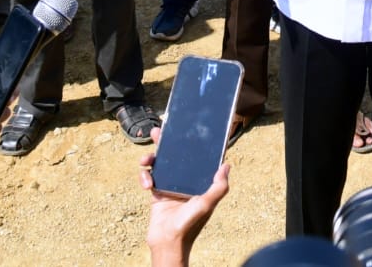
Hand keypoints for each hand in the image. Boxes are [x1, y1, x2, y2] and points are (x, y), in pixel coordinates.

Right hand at [140, 127, 228, 266]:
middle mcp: (186, 180)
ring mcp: (171, 184)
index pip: (198, 157)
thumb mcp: (206, 205)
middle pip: (176, 155)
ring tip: (145, 160)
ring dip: (151, 158)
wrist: (167, 243)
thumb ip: (219, 187)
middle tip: (158, 131)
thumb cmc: (190, 225)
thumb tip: (227, 165)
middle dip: (166, 143)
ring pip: (160, 163)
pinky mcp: (157, 192)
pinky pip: (149, 176)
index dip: (194, 143)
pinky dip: (145, 177)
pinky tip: (146, 184)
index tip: (187, 129)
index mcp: (199, 180)